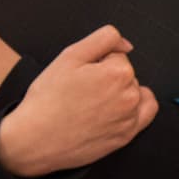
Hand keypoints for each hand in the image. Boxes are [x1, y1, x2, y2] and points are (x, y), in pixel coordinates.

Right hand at [0, 25, 156, 176]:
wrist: (34, 139)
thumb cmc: (48, 98)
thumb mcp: (70, 56)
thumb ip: (104, 39)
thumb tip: (127, 45)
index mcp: (118, 73)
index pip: (117, 56)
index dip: (97, 63)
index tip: (81, 76)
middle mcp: (130, 96)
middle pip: (126, 75)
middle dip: (108, 78)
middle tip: (82, 92)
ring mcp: (129, 119)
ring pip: (133, 92)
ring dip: (119, 93)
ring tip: (93, 104)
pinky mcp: (126, 136)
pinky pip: (145, 114)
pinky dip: (134, 109)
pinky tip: (115, 110)